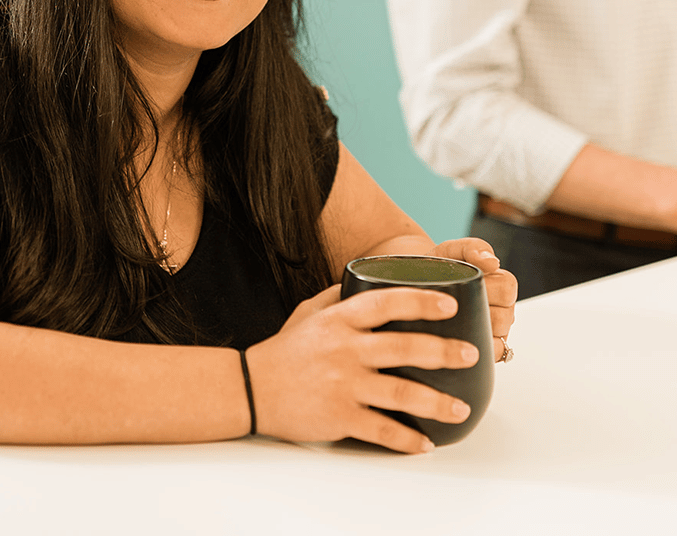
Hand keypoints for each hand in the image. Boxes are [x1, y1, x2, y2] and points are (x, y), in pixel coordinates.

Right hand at [247, 284, 479, 452]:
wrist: (252, 388)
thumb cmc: (284, 350)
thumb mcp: (309, 312)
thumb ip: (341, 297)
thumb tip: (373, 280)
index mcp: (339, 320)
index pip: (385, 303)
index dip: (420, 302)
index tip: (449, 304)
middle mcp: (344, 350)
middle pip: (403, 347)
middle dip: (443, 351)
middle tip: (471, 354)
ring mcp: (342, 385)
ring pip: (400, 392)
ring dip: (436, 402)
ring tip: (460, 408)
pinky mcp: (339, 417)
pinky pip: (381, 430)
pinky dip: (406, 439)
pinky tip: (425, 443)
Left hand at [430, 238, 516, 361]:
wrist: (414, 282)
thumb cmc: (438, 266)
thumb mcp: (453, 250)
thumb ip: (473, 248)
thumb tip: (492, 261)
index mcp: (498, 286)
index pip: (507, 288)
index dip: (491, 288)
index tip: (469, 284)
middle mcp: (500, 311)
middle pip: (504, 317)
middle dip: (481, 312)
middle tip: (455, 306)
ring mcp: (491, 333)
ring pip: (497, 342)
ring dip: (477, 334)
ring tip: (452, 325)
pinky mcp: (478, 350)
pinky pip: (487, 359)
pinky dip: (474, 354)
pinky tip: (455, 348)